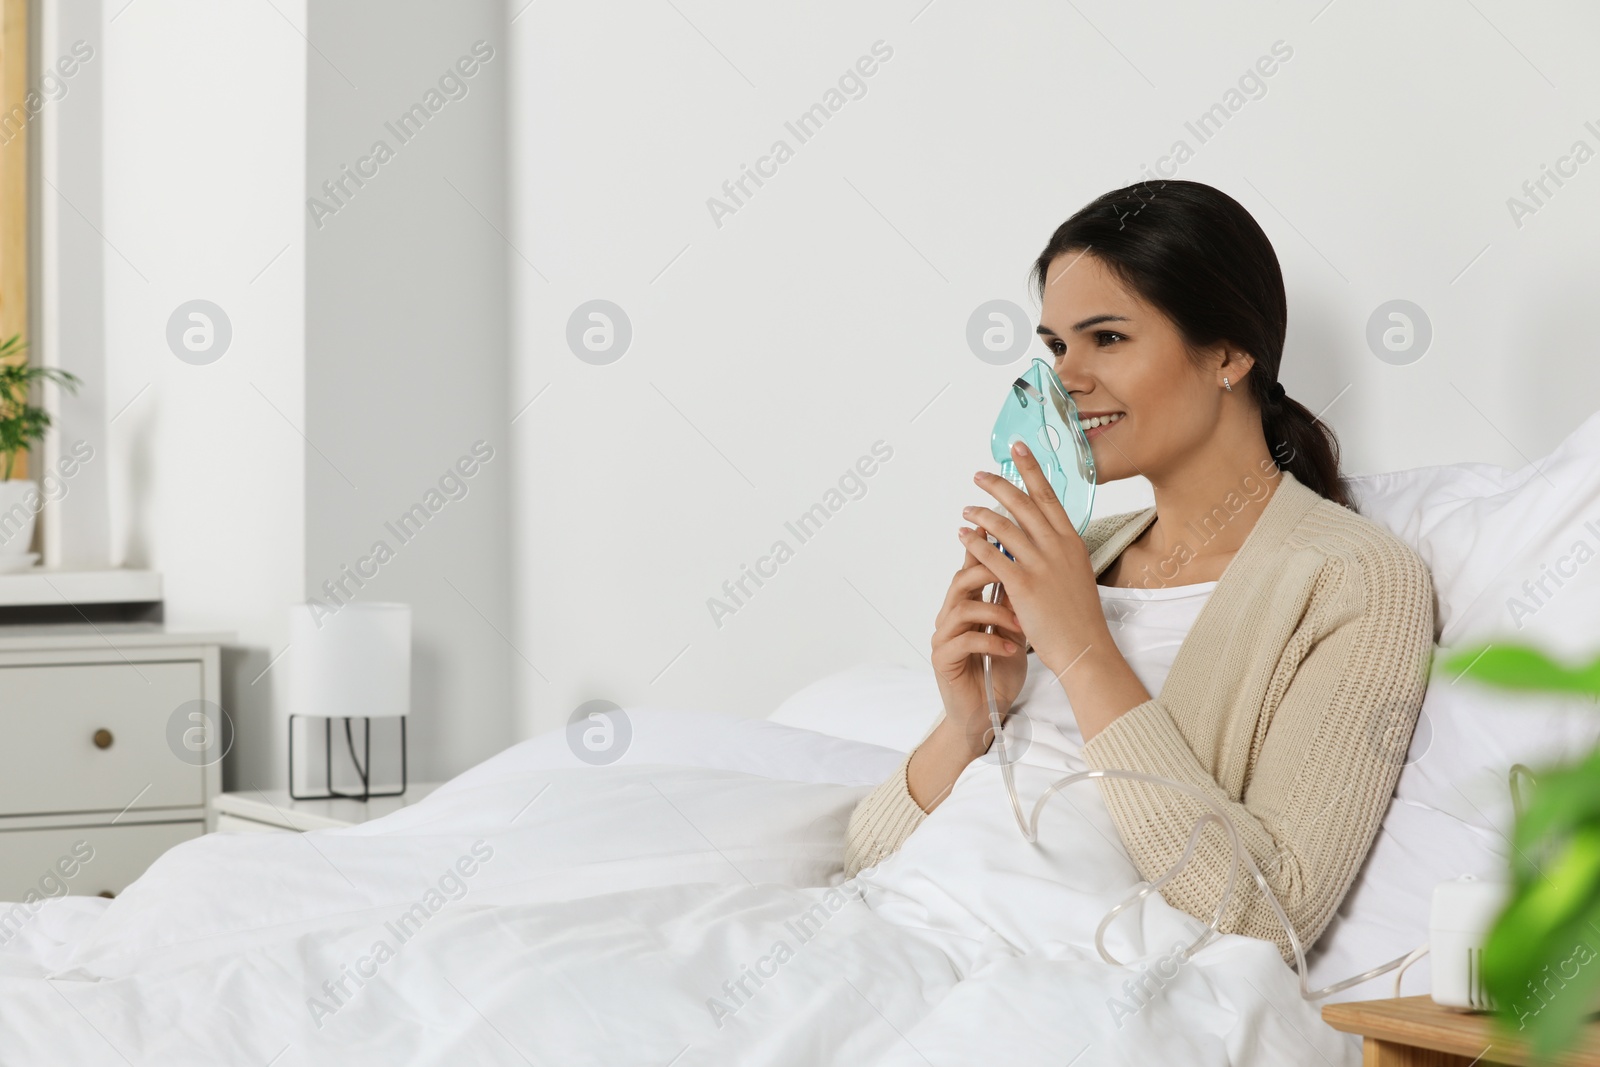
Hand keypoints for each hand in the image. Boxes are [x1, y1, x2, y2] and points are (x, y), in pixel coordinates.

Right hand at [930, 531, 1028, 755]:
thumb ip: (1013, 601)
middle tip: (1015, 574)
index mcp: (967, 606)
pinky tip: (1013, 647)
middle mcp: (950, 617)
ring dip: (995, 611)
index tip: (1005, 530)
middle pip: (961, 580)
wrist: (983, 715)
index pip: (972, 568)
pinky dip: (992, 641)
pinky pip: (964, 640)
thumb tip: (1031, 567)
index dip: (985, 548)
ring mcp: (943, 637)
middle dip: (988, 572)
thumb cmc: (998, 672)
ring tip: (1020, 622)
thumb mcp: (1012, 630)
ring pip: (960, 607)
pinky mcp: (944, 660)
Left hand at [957, 440, 1111, 684]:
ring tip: (965, 509)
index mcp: (1070, 541)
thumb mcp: (1076, 573)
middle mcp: (1056, 546)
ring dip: (980, 514)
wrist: (1084, 646)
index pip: (1048, 495)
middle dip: (997, 484)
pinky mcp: (1024, 585)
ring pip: (1004, 527)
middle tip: (978, 475)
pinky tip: (963, 535)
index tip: (1017, 448)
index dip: (1030, 469)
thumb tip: (1043, 534)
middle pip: (1022, 503)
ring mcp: (1041, 564)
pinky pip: (992, 556)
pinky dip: (975, 542)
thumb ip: (1059, 551)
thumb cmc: (1079, 616)